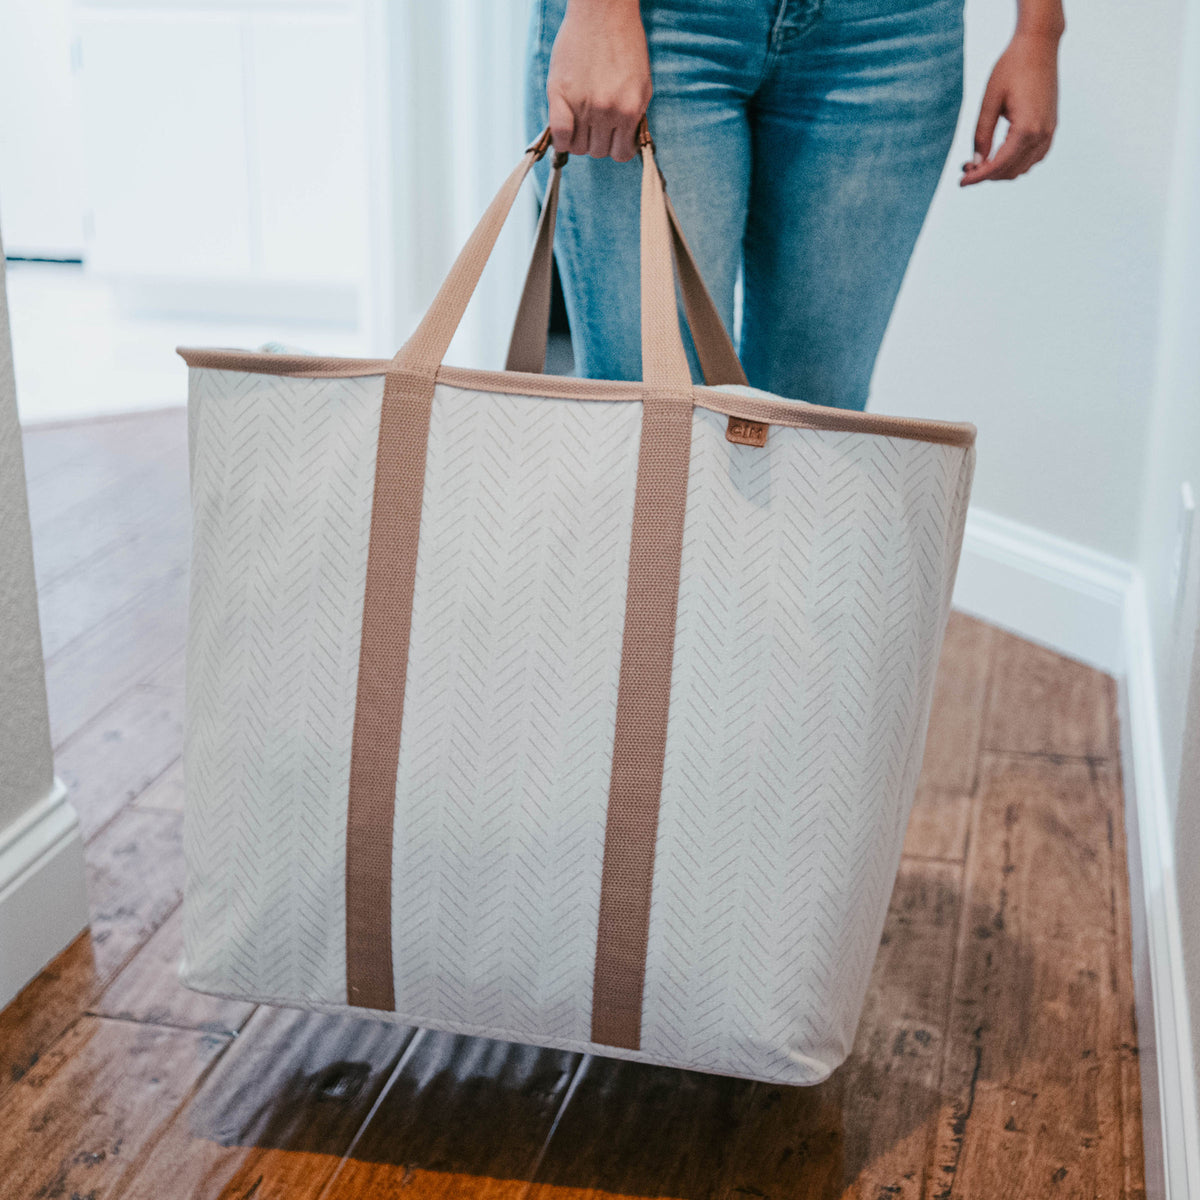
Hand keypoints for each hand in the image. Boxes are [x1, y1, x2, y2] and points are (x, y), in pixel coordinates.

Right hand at [546, 0, 651, 162]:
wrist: (603, 12)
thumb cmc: (625, 44)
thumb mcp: (642, 85)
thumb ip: (636, 116)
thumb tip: (626, 142)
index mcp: (630, 109)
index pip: (622, 154)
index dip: (617, 148)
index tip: (612, 138)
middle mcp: (607, 111)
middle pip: (599, 152)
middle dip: (598, 142)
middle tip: (596, 123)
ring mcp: (582, 104)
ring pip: (579, 148)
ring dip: (580, 140)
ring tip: (581, 121)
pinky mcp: (560, 94)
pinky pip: (560, 135)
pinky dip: (562, 140)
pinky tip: (565, 129)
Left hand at [961, 31, 1059, 185]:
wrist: (1039, 45)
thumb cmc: (1011, 68)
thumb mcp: (989, 102)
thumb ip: (981, 135)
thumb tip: (976, 164)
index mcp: (1027, 128)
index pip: (999, 165)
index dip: (978, 177)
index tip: (961, 182)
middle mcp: (1042, 134)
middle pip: (1010, 171)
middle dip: (986, 174)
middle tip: (966, 167)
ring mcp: (1049, 131)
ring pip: (1022, 168)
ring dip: (1000, 171)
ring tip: (979, 162)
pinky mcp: (1051, 127)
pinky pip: (1034, 158)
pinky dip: (1015, 163)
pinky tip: (998, 156)